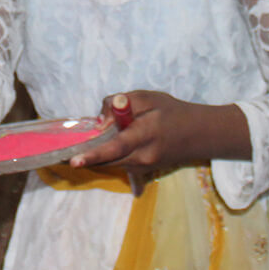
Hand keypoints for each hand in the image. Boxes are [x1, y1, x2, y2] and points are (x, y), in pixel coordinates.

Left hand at [68, 91, 212, 175]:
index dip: (93, 155)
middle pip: (108, 159)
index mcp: (146, 134)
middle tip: (69, 150)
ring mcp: (145, 167)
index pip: (116, 147)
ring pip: (112, 163)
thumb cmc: (172, 111)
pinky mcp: (144, 171)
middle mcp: (145, 156)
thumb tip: (101, 121)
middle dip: (88, 154)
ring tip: (90, 144)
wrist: (198, 134)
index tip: (74, 161)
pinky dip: (109, 158)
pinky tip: (99, 155)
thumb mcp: (148, 98)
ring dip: (98, 154)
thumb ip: (122, 104)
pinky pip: (120, 166)